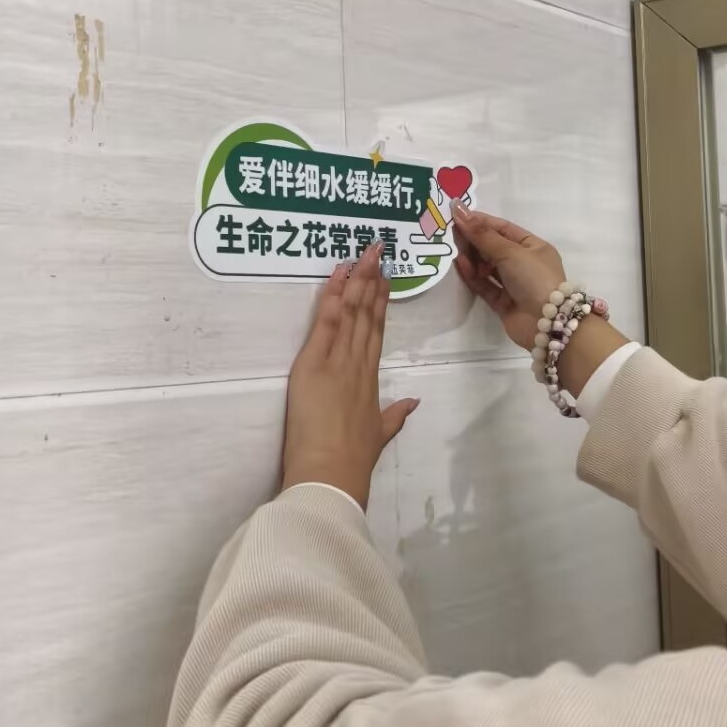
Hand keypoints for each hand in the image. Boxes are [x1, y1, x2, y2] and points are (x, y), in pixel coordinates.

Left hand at [282, 244, 419, 508]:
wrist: (332, 473)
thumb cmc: (352, 461)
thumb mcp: (379, 434)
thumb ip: (396, 415)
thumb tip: (413, 401)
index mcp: (371, 380)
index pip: (376, 333)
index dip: (380, 304)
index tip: (384, 280)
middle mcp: (358, 364)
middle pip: (367, 316)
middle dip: (371, 282)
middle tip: (376, 253)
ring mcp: (337, 361)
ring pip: (351, 312)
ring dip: (356, 280)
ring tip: (363, 254)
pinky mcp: (314, 363)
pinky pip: (326, 323)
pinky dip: (331, 296)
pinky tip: (337, 274)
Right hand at [452, 206, 629, 396]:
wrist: (547, 323)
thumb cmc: (534, 278)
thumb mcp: (510, 251)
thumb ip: (482, 234)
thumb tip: (460, 210)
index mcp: (533, 247)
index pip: (504, 229)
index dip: (481, 222)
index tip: (458, 215)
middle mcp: (524, 264)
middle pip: (494, 247)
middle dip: (474, 240)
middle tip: (452, 233)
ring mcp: (513, 284)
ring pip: (487, 267)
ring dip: (472, 258)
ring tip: (455, 251)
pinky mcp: (503, 302)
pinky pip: (484, 285)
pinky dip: (472, 276)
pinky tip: (460, 265)